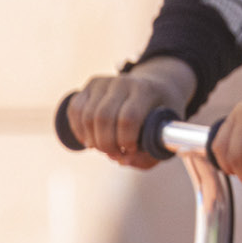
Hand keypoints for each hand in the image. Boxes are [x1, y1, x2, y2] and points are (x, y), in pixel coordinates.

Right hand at [68, 59, 196, 170]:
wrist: (155, 87)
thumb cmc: (160, 115)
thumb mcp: (166, 133)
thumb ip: (150, 154)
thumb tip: (122, 161)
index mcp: (146, 90)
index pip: (128, 118)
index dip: (125, 140)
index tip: (130, 150)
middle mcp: (123, 82)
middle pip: (103, 118)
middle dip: (106, 144)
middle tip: (115, 154)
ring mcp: (104, 82)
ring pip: (86, 116)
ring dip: (93, 140)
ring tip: (105, 149)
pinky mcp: (90, 85)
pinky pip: (75, 110)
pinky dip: (79, 130)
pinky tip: (90, 140)